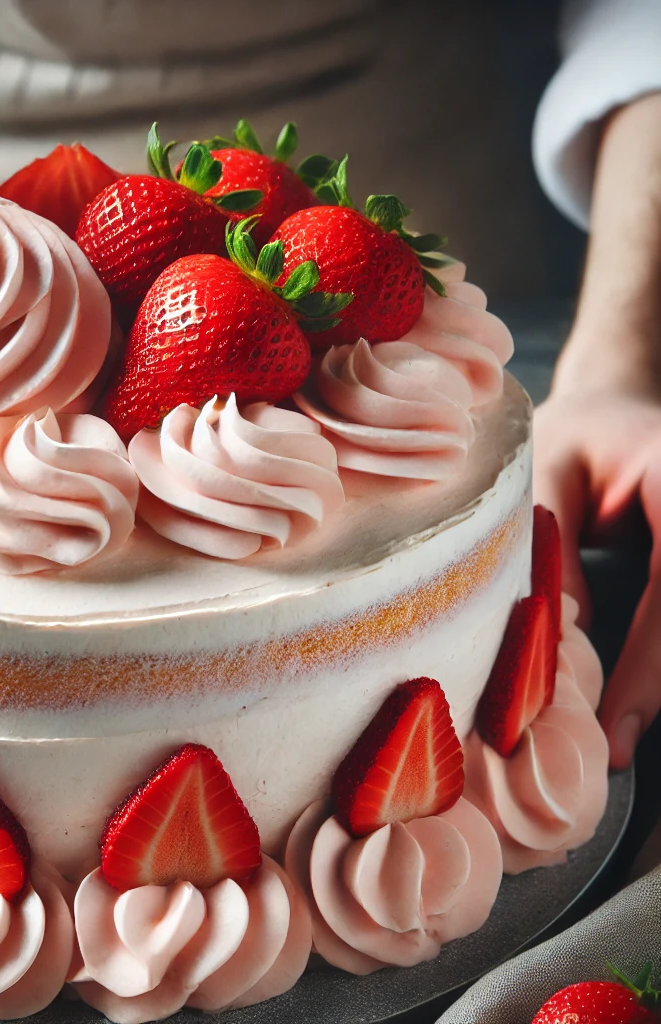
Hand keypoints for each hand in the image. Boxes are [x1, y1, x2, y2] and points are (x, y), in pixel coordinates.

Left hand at [533, 89, 660, 769]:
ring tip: (612, 740)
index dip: (643, 675)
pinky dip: (656, 664)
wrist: (631, 405)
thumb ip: (546, 537)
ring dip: (655, 686)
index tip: (609, 736)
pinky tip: (630, 703)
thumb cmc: (584, 431)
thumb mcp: (545, 462)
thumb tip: (548, 632)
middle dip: (654, 693)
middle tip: (606, 756)